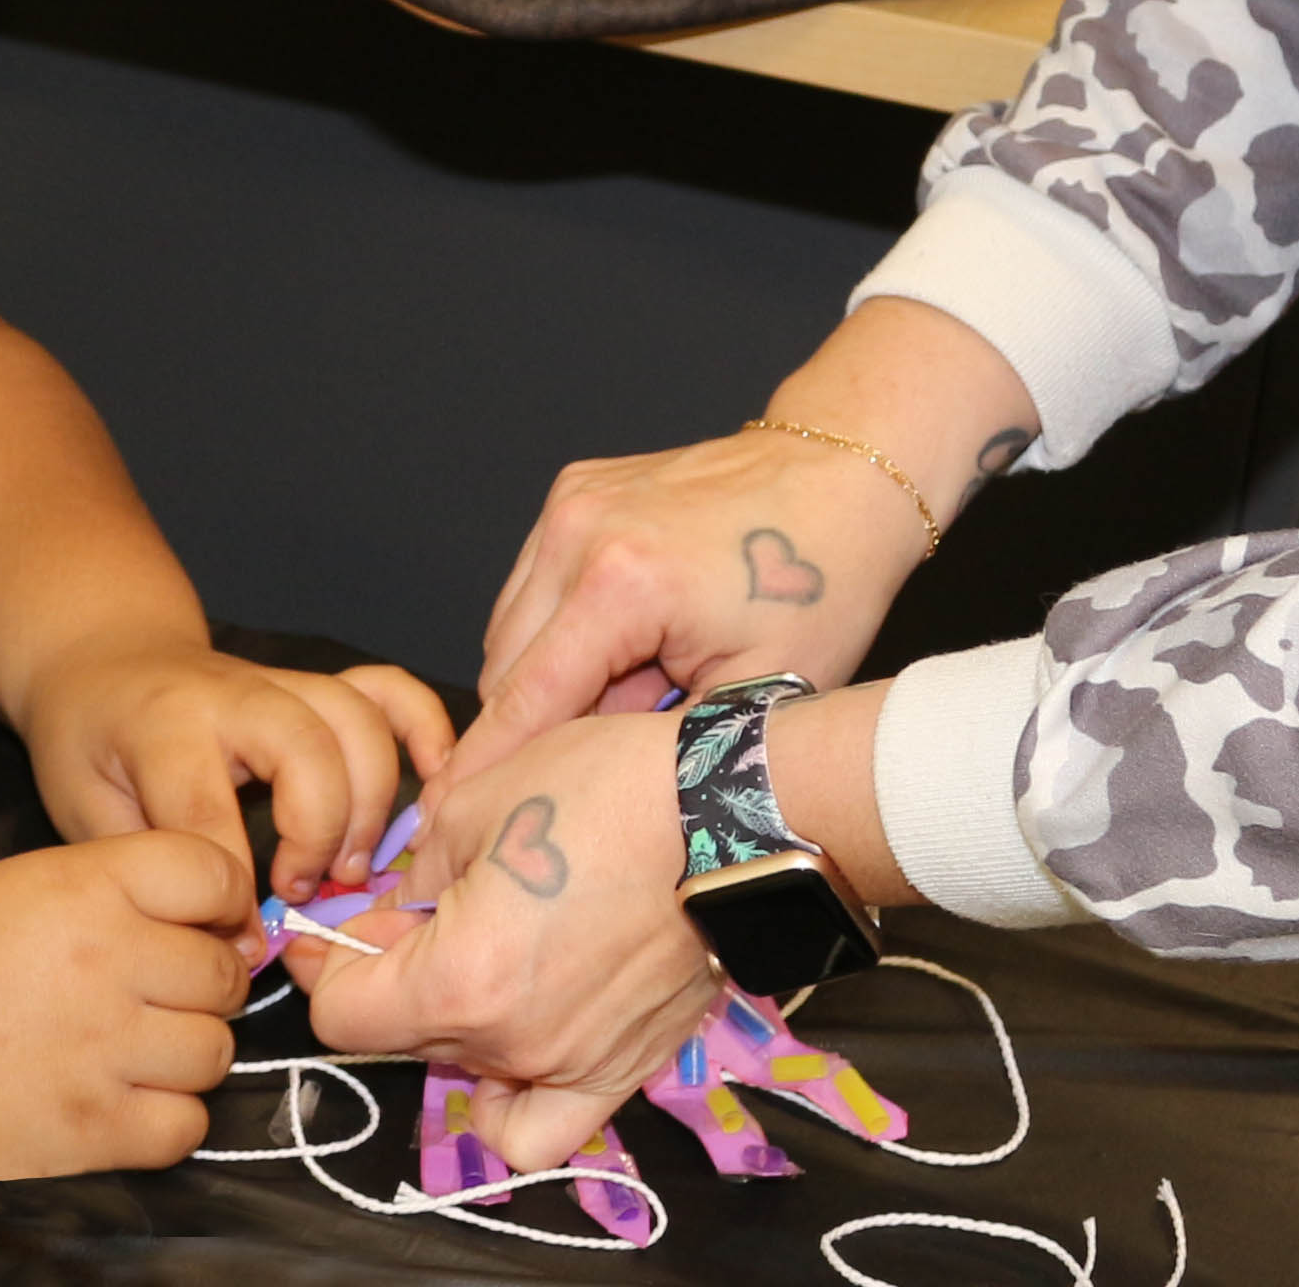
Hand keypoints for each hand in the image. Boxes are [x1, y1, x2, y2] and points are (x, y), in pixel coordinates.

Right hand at [0, 831, 257, 1178]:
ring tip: (139, 1046)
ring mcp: (107, 1051)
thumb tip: (183, 918)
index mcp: (89, 886)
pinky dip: (168, 1116)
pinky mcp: (92, 1130)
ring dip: (188, 1048)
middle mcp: (113, 961)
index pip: (216, 873)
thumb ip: (102, 889)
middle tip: (159, 989)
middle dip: (202, 977)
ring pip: (216, 1050)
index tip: (200, 916)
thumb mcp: (13, 882)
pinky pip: (184, 1127)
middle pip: (225, 969)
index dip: (217, 896)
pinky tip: (127, 1099)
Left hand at [19, 639, 455, 902]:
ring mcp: (284, 683)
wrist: (105, 661)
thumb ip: (153, 871)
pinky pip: (384, 690)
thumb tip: (234, 945)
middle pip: (307, 754)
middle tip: (303, 895)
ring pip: (357, 723)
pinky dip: (421, 729)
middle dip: (318, 836)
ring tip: (350, 868)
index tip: (241, 947)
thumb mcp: (86, 811)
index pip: (208, 814)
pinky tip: (437, 783)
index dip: (231, 894)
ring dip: (371, 803)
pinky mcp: (317, 685)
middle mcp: (235, 694)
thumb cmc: (90, 746)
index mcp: (165, 727)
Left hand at [284, 710, 710, 1173]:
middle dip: (392, 976)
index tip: (334, 928)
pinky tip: (519, 1040)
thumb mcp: (477, 802)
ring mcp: (571, 1067)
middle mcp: (510, 1045)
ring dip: (453, 1021)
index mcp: (458, 981)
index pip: (342, 1013)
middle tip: (420, 910)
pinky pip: (544, 1126)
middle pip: (403, 1039)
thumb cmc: (609, 790)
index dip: (327, 964)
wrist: (734, 816)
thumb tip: (384, 912)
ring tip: (482, 956)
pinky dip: (516, 1097)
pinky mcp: (625, 1071)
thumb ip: (412, 874)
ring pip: (467, 1071)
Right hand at [452, 433, 919, 777]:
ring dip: (548, 676)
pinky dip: (560, 628)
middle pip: (505, 668)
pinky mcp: (574, 490)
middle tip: (605, 760)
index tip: (457, 823)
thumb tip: (584, 787)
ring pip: (510, 627)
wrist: (841, 475)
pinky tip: (627, 645)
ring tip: (637, 689)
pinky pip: (534, 584)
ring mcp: (571, 502)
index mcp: (620, 583)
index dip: (489, 772)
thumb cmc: (820, 581)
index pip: (525, 702)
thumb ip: (656, 745)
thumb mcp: (755, 694)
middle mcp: (578, 531)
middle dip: (538, 726)